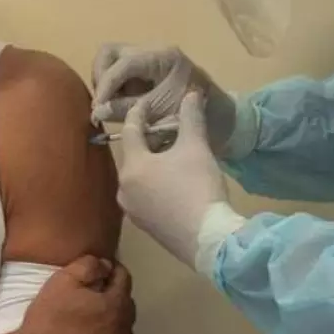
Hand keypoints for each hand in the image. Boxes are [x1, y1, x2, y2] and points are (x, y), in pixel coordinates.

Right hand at [0, 256, 136, 333]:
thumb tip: (107, 266)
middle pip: (127, 313)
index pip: (124, 281)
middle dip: (114, 306)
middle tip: (91, 307)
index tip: (100, 276)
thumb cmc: (47, 320)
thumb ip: (89, 266)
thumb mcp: (62, 280)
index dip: (111, 274)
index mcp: (116, 306)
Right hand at [90, 44, 245, 155]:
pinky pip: (120, 74)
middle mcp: (152, 52)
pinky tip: (119, 107)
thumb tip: (98, 110)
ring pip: (112, 61)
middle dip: (101, 77)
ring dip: (106, 83)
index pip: (123, 63)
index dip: (106, 86)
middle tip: (101, 104)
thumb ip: (129, 110)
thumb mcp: (163, 115)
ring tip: (111, 107)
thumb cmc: (199, 115)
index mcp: (163, 57)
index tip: (98, 108)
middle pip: (110, 53)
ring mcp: (147, 60)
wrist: (224, 120)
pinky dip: (114, 89)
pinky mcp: (145, 72)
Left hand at [117, 92, 232, 271]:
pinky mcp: (145, 227)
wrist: (208, 239)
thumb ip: (191, 118)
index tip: (148, 102)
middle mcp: (124, 189)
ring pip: (138, 178)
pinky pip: (145, 197)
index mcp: (132, 167)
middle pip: (133, 156)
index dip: (140, 113)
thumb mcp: (196, 147)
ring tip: (170, 156)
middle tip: (164, 129)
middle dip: (147, 141)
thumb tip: (191, 94)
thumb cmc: (198, 188)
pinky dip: (154, 185)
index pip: (131, 131)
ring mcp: (133, 211)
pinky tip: (172, 183)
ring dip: (151, 165)